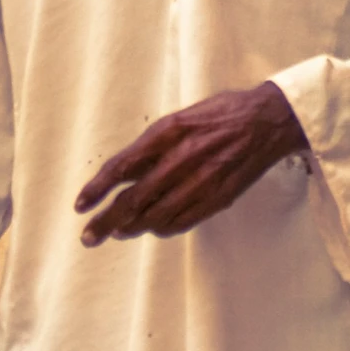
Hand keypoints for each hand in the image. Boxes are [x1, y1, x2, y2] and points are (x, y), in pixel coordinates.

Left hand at [76, 81, 307, 246]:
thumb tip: (123, 174)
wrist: (268, 120)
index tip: (81, 205)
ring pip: (155, 216)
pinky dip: (162, 228)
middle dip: (106, 221)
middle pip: (133, 200)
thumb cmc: (221, 114)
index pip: (121, 167)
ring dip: (132, 228)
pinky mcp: (219, 197)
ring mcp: (201, 181)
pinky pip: (182, 222)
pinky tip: (153, 228)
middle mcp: (182, 158)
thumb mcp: (181, 118)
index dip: (97, 189)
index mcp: (168, 132)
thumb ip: (152, 145)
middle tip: (89, 236)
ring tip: (118, 233)